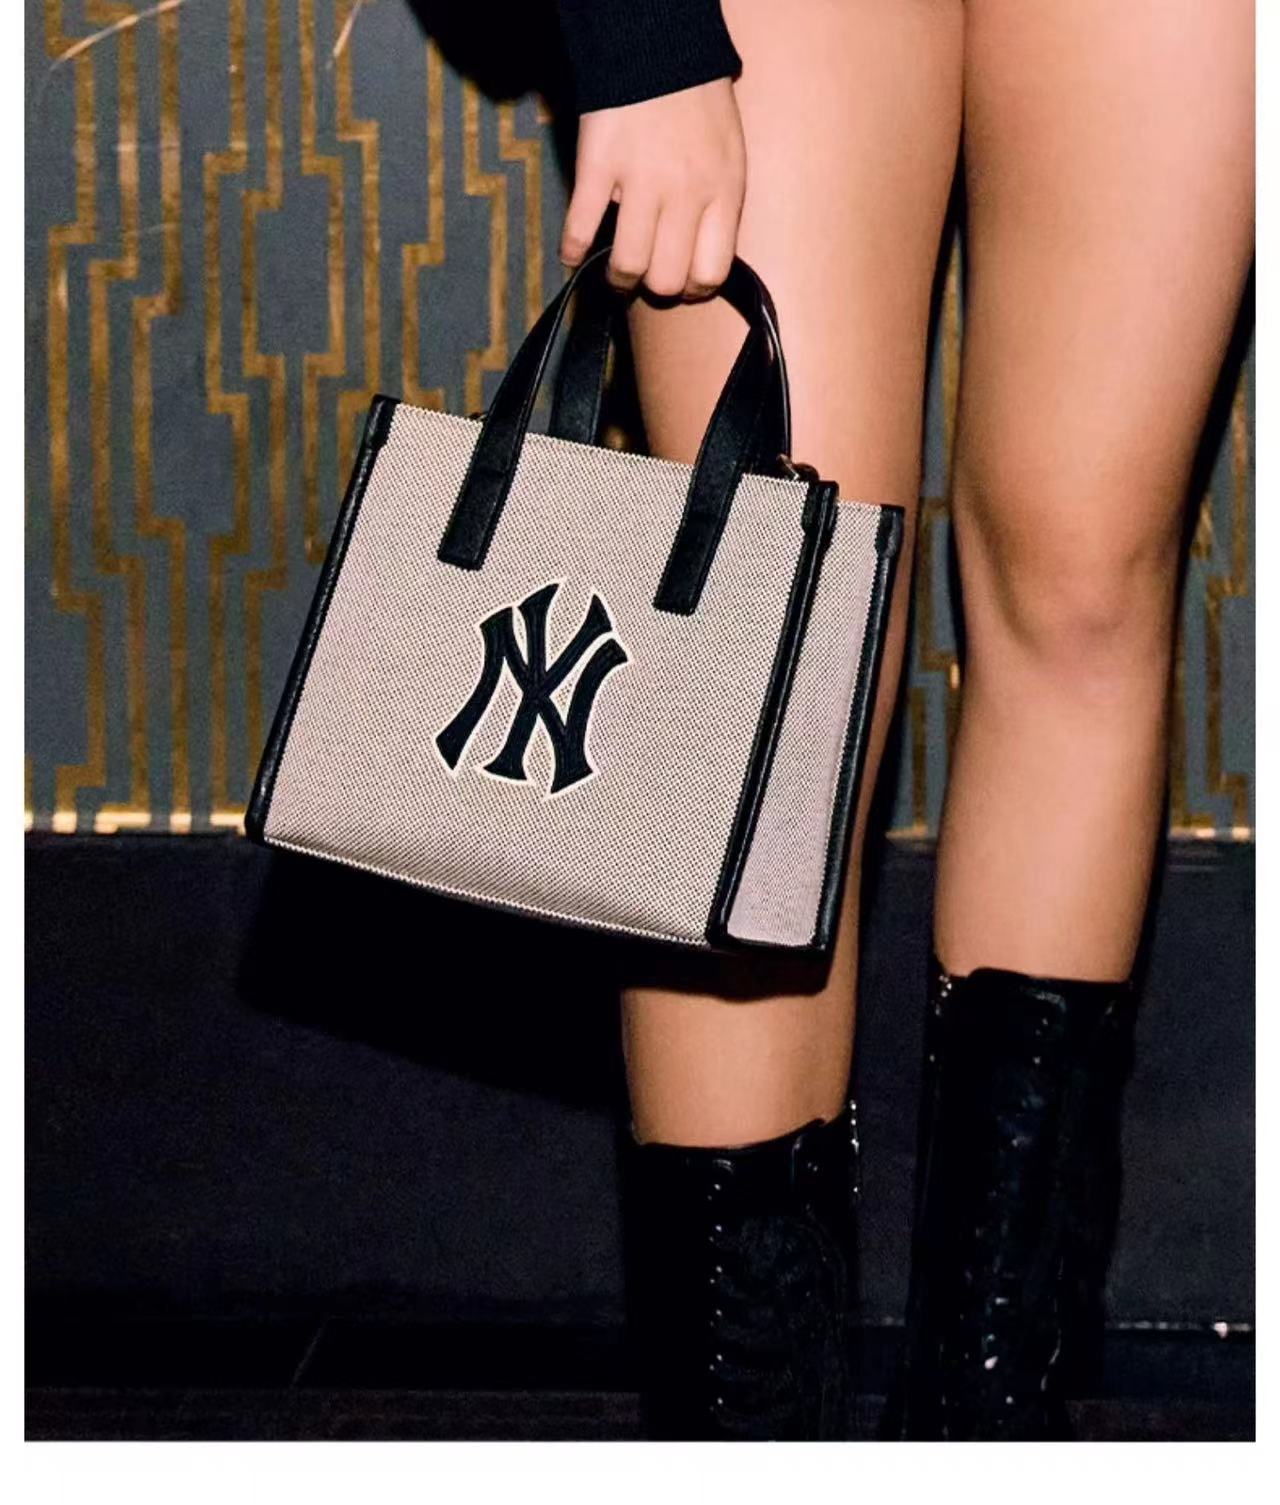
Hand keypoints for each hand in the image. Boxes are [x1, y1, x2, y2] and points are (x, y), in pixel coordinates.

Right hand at [559, 78, 746, 298]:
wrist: (658, 47)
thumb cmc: (697, 106)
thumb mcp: (729, 157)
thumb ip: (718, 208)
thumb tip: (700, 263)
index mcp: (722, 191)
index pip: (712, 272)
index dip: (694, 290)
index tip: (682, 285)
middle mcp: (685, 192)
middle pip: (668, 278)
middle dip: (653, 288)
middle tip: (644, 278)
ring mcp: (640, 180)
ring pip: (628, 265)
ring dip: (618, 278)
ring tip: (615, 274)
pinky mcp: (599, 166)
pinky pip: (582, 227)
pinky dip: (572, 250)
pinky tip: (572, 255)